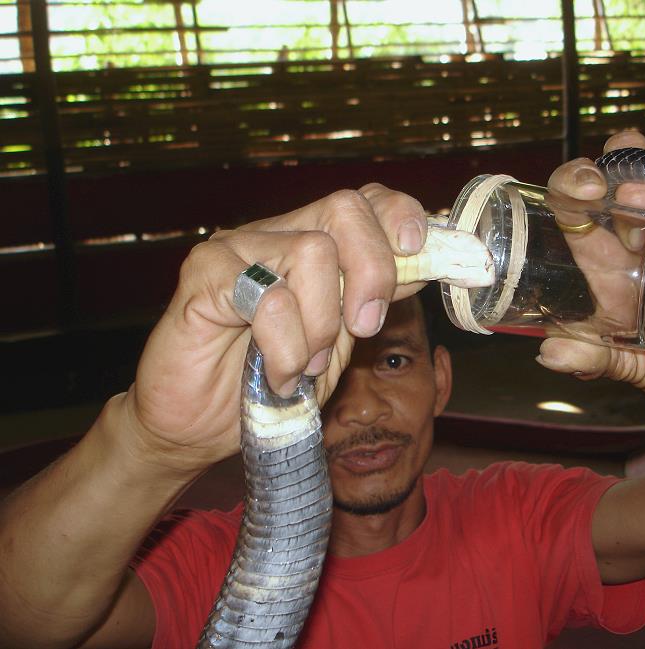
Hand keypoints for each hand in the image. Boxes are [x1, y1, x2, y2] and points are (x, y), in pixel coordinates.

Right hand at [122, 184, 426, 473]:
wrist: (199, 426)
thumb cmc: (269, 382)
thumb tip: (420, 265)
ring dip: (322, 327)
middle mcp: (276, 233)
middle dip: (373, 271)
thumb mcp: (338, 341)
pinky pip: (270, 297)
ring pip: (313, 252)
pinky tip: (276, 374)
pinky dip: (287, 348)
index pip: (365, 200)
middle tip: (363, 327)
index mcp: (312, 242)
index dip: (398, 214)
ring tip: (304, 366)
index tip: (415, 248)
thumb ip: (370, 299)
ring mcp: (238, 247)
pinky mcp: (204, 271)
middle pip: (345, 208)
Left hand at [537, 130, 644, 404]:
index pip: (575, 199)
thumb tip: (549, 355)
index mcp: (604, 256)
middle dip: (631, 176)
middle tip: (637, 200)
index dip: (573, 181)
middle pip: (625, 165)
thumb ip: (592, 359)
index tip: (585, 188)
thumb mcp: (627, 365)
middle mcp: (638, 229)